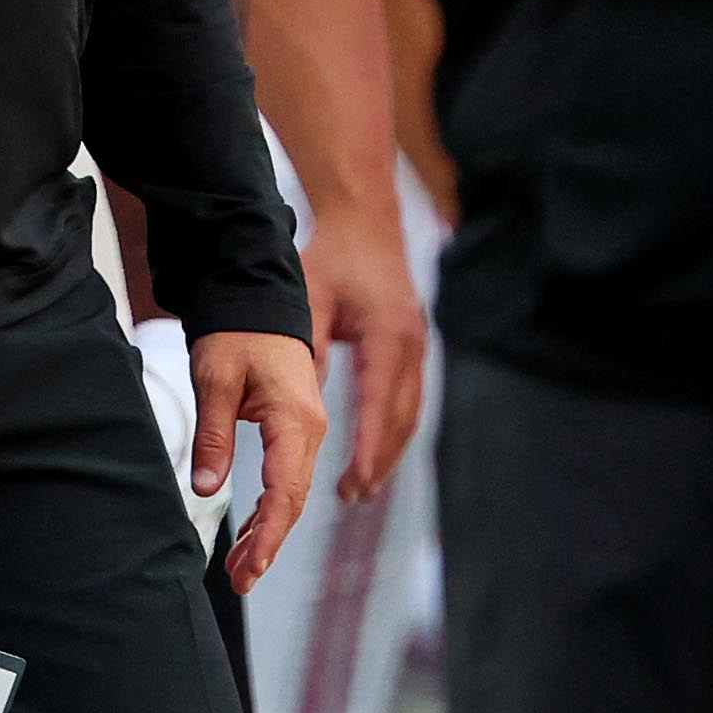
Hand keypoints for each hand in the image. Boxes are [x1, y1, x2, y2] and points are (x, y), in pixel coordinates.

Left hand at [196, 329, 326, 587]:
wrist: (257, 295)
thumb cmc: (237, 331)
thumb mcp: (215, 379)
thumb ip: (213, 435)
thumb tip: (204, 488)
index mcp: (296, 420)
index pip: (286, 492)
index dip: (268, 535)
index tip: (251, 568)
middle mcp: (311, 429)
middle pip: (293, 501)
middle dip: (266, 544)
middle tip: (239, 581)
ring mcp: (309, 428)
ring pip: (291, 493)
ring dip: (266, 531)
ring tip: (241, 569)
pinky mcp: (298, 427)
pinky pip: (289, 477)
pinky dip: (269, 508)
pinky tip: (250, 533)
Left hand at [299, 207, 425, 500]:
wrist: (365, 218)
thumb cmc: (335, 253)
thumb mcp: (309, 300)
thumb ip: (306, 352)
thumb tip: (295, 405)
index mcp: (386, 338)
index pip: (378, 407)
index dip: (368, 449)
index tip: (354, 481)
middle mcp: (410, 347)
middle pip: (402, 420)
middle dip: (379, 461)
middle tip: (352, 494)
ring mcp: (417, 346)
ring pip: (409, 413)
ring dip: (389, 450)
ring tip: (363, 484)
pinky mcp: (412, 344)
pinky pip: (409, 397)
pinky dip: (393, 428)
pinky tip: (378, 446)